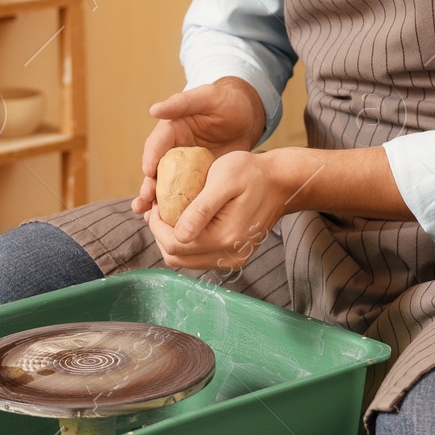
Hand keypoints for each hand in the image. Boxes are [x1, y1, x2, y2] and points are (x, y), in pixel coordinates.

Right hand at [130, 77, 265, 214]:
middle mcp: (173, 149)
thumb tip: (154, 109)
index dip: (150, 157)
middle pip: (156, 170)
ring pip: (166, 185)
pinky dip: (176, 208)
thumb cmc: (227, 103)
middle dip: (148, 185)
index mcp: (172, 128)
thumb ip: (183, 102)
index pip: (156, 144)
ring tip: (146, 216)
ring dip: (154, 201)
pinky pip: (184, 195)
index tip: (148, 172)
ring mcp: (185, 167)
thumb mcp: (208, 97)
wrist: (248, 118)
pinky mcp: (197, 179)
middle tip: (144, 201)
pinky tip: (170, 223)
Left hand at [144, 151, 284, 271]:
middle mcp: (228, 256)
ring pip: (185, 260)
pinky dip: (186, 241)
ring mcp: (231, 259)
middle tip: (159, 208)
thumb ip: (202, 209)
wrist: (279, 183)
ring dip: (172, 238)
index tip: (154, 203)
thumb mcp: (224, 179)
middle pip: (176, 257)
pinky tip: (187, 220)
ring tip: (170, 213)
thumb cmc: (251, 174)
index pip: (174, 245)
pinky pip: (198, 257)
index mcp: (225, 238)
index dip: (156, 225)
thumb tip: (179, 234)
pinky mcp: (232, 256)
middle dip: (160, 233)